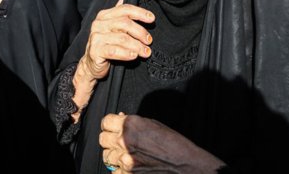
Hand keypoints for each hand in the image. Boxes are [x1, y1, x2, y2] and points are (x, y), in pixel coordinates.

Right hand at [79, 0, 153, 81]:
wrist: (91, 63)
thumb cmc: (106, 44)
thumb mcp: (111, 27)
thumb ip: (119, 12)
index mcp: (104, 16)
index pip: (124, 9)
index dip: (140, 12)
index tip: (152, 19)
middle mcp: (98, 24)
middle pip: (124, 23)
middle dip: (140, 32)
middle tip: (149, 40)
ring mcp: (95, 37)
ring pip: (122, 38)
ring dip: (137, 45)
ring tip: (146, 52)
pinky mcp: (95, 51)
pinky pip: (114, 51)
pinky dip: (126, 53)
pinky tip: (134, 55)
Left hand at [100, 113, 224, 173]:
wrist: (186, 166)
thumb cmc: (174, 144)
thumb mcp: (153, 125)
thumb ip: (133, 123)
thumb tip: (119, 120)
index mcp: (131, 125)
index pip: (105, 122)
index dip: (110, 124)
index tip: (113, 127)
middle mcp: (125, 142)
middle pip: (102, 138)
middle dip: (110, 139)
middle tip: (119, 141)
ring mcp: (125, 161)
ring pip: (106, 156)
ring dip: (114, 155)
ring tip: (126, 155)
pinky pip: (114, 171)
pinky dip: (120, 170)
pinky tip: (131, 166)